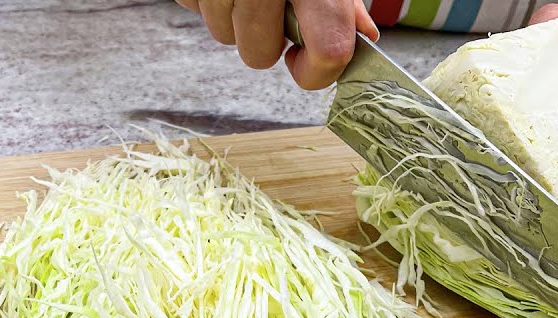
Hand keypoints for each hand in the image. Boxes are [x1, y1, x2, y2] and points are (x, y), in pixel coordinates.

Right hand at [175, 0, 378, 89]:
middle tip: (271, 10)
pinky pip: (194, 8)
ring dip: (235, 18)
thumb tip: (363, 37)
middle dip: (265, 42)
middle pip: (258, 55)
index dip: (318, 71)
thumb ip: (341, 1)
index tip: (306, 62)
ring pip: (223, 36)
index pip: (328, 50)